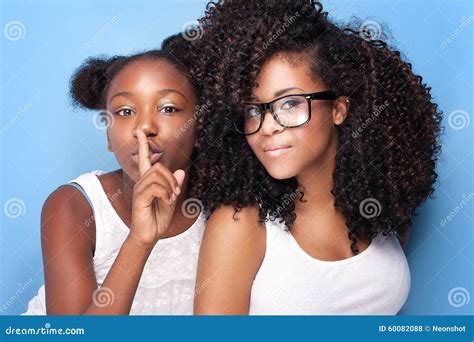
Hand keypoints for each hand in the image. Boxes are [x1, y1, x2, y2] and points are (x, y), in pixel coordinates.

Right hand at [128, 130, 184, 249]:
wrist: (149, 235)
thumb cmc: (158, 218)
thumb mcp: (171, 200)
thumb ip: (174, 186)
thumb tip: (180, 172)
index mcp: (148, 182)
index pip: (144, 159)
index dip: (143, 145)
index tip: (140, 133)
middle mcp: (141, 183)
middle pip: (157, 167)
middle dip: (171, 178)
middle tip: (177, 193)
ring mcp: (139, 190)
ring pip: (157, 175)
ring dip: (169, 186)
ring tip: (172, 198)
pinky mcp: (139, 198)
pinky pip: (155, 187)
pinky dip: (165, 193)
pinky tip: (167, 202)